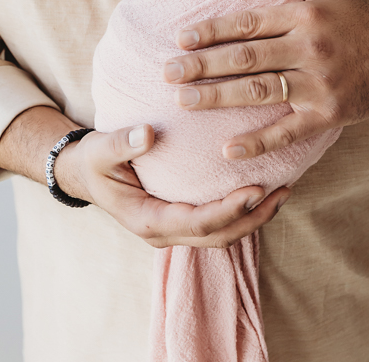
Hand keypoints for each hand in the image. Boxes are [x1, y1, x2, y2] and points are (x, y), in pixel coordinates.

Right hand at [54, 122, 290, 247]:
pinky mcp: (183, 217)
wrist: (84, 173)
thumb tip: (147, 133)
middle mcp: (165, 231)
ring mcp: (176, 227)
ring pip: (223, 234)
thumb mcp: (99, 150)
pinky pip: (219, 221)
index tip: (255, 190)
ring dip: (255, 216)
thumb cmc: (93, 161)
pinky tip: (264, 187)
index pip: (197, 224)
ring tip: (284, 190)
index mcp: (147, 220)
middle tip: (282, 190)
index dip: (228, 210)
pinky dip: (244, 209)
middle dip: (253, 217)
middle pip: (219, 236)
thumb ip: (121, 143)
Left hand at [164, 0, 368, 158]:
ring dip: (218, 98)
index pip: (249, 23)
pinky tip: (228, 150)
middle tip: (168, 72)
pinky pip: (288, 131)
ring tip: (184, 101)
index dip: (213, 30)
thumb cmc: (357, 19)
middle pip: (247, 58)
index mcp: (305, 15)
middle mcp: (310, 49)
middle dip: (204, 65)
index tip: (181, 37)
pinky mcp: (328, 115)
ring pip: (260, 92)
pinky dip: (258, 142)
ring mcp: (319, 85)